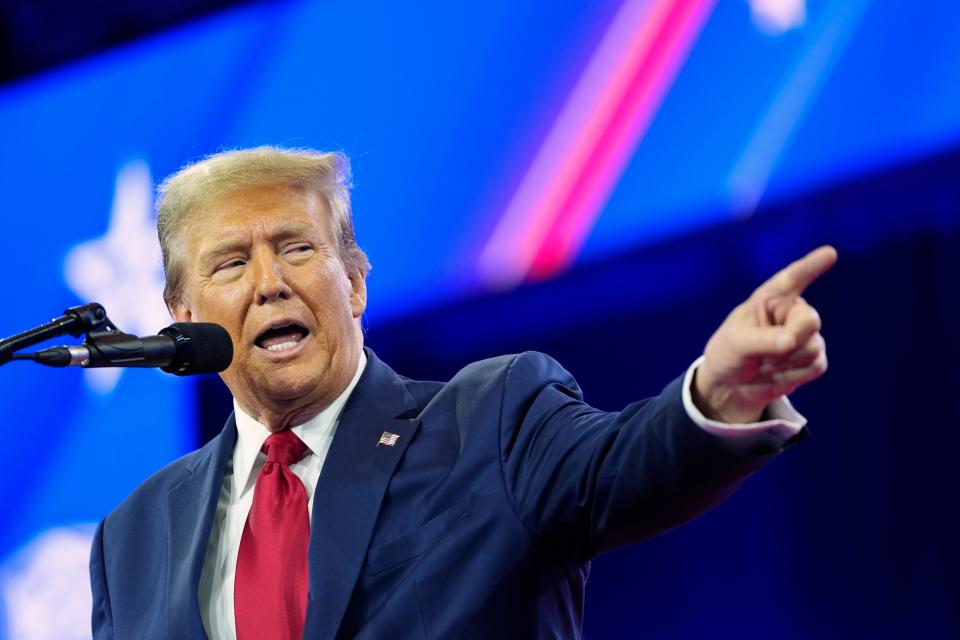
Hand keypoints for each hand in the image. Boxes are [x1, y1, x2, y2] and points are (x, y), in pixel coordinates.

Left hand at [693, 246, 837, 422]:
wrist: (732, 387)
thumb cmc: (728, 355)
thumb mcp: (735, 345)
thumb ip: (761, 340)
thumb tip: (790, 340)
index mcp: (769, 299)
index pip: (792, 279)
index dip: (811, 266)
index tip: (829, 253)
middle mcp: (790, 312)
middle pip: (811, 320)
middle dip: (790, 342)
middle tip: (763, 356)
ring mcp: (804, 334)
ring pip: (814, 347)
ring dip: (786, 363)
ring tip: (765, 364)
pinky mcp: (812, 357)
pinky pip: (817, 365)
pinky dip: (794, 375)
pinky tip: (777, 374)